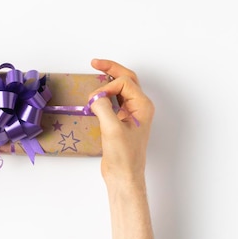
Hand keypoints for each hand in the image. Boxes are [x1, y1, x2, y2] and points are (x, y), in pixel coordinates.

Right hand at [89, 59, 154, 186]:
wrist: (124, 176)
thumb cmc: (123, 156)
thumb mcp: (112, 129)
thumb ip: (103, 107)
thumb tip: (95, 96)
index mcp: (142, 106)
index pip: (124, 83)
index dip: (107, 87)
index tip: (95, 100)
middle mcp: (139, 107)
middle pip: (126, 79)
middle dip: (111, 69)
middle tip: (94, 62)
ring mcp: (130, 114)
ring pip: (121, 89)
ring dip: (108, 80)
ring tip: (96, 71)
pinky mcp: (121, 121)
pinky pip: (114, 101)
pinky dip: (105, 94)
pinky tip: (96, 94)